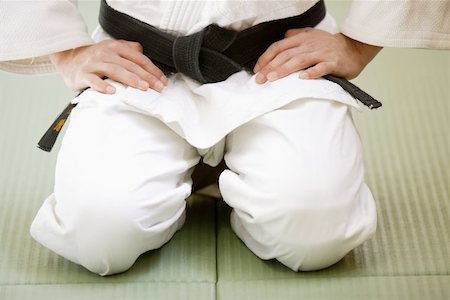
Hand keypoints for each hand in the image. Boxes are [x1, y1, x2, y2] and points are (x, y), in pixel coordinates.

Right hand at [49, 39, 168, 93]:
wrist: (68, 58)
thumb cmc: (96, 57)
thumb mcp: (113, 49)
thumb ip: (129, 50)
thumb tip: (144, 53)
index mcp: (116, 48)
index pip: (139, 59)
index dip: (152, 70)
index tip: (163, 81)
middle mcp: (106, 53)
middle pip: (130, 65)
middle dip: (147, 77)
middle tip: (158, 88)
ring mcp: (94, 63)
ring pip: (115, 71)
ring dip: (131, 79)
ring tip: (143, 88)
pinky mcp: (83, 74)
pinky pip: (93, 80)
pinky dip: (102, 86)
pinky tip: (112, 91)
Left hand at [253, 28, 381, 83]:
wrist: (354, 48)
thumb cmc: (329, 45)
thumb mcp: (311, 36)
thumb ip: (296, 36)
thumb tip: (283, 38)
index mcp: (301, 39)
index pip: (279, 47)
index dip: (266, 58)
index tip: (257, 70)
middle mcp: (309, 45)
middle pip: (286, 55)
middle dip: (270, 67)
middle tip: (260, 79)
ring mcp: (321, 53)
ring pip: (300, 60)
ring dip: (285, 69)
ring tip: (273, 78)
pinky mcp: (333, 62)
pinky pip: (321, 67)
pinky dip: (312, 72)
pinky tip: (302, 78)